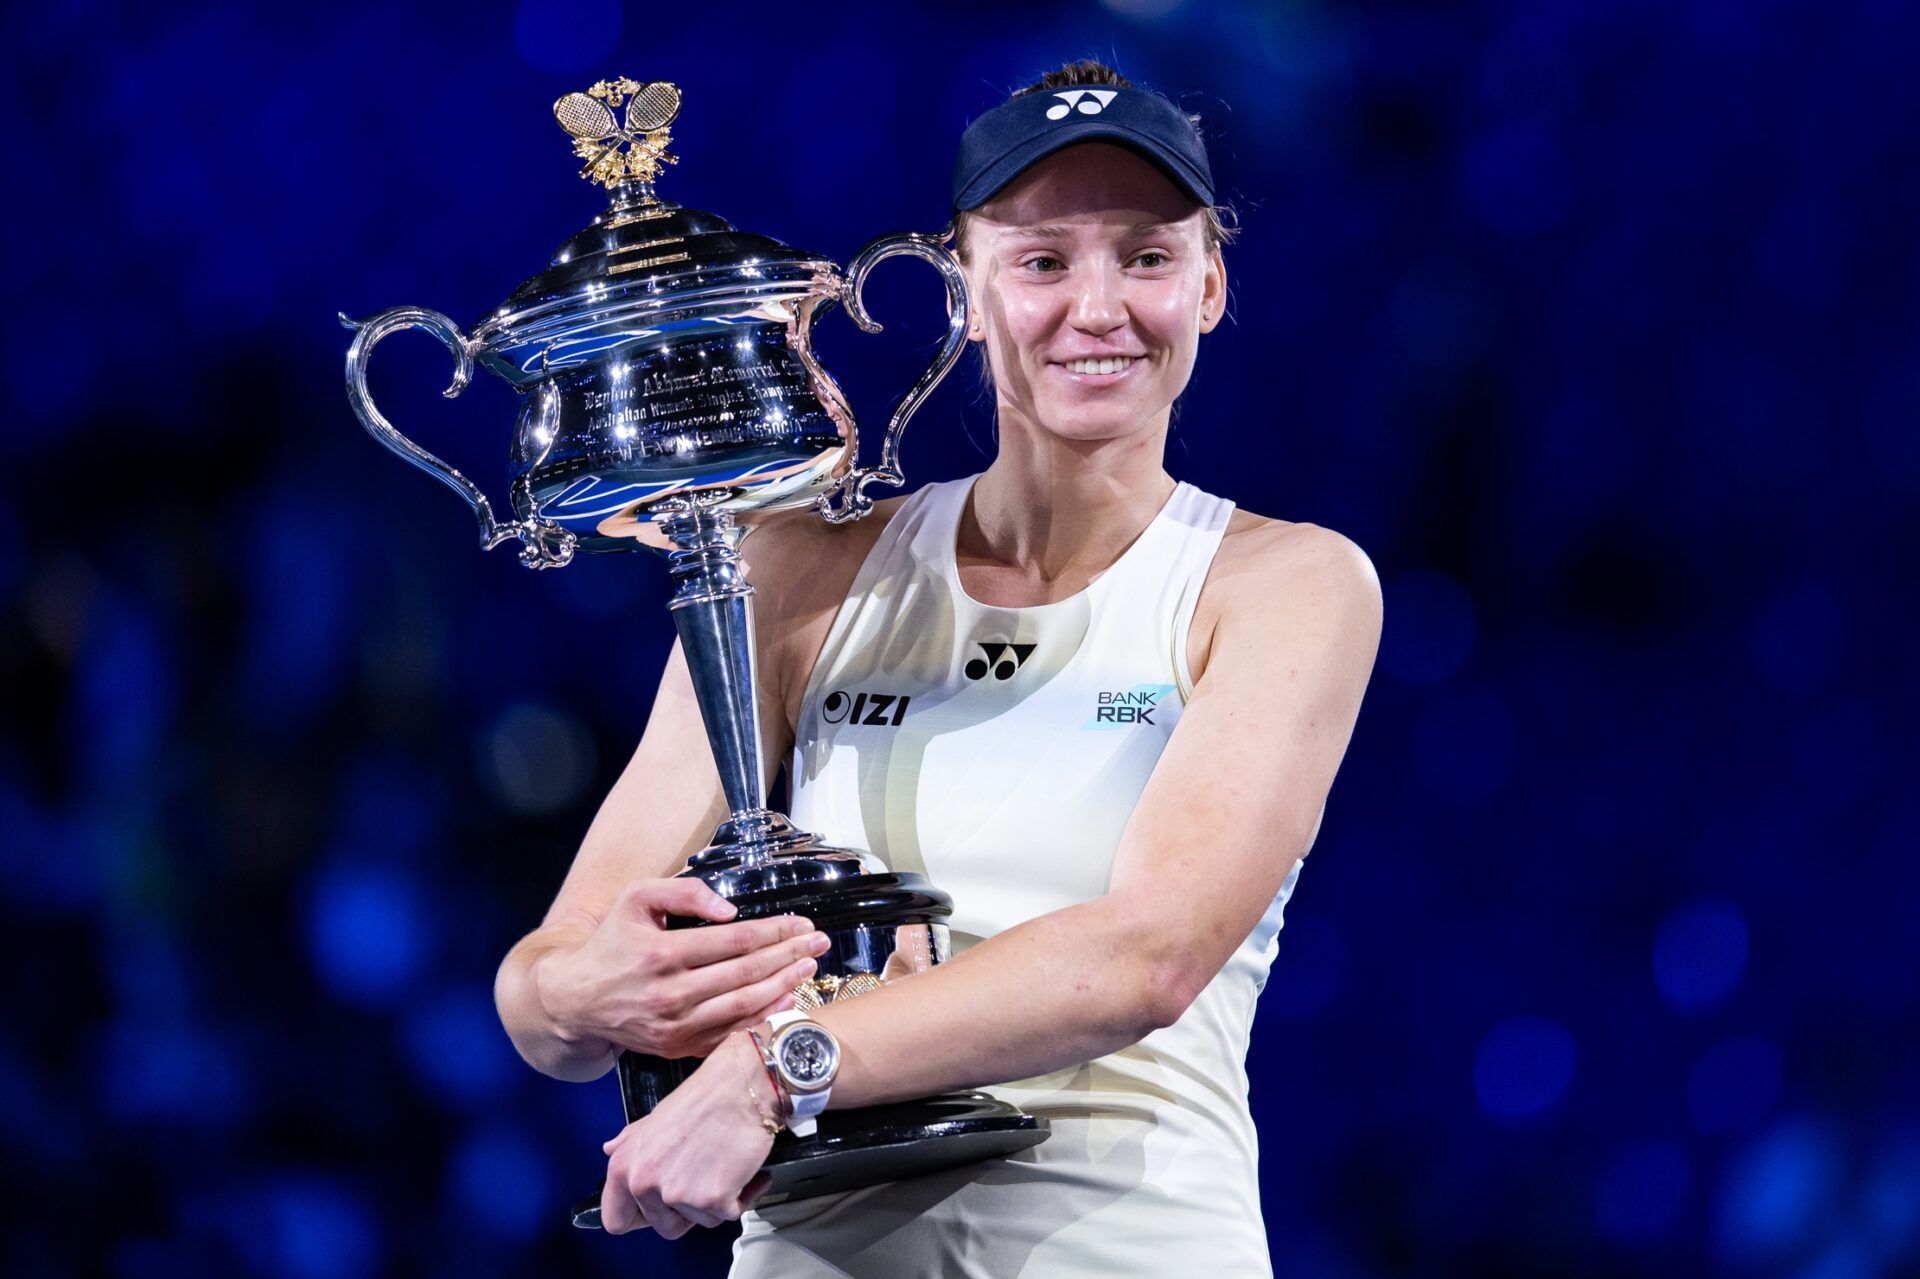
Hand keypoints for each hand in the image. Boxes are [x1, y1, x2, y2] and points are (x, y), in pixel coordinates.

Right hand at [536, 879, 829, 1058]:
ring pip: (741, 1007)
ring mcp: (675, 1026)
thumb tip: (730, 910)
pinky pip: (728, 1035)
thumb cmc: (612, 942)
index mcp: (662, 954)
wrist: (576, 1000)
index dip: (773, 933)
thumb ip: (684, 892)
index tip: (801, 924)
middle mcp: (671, 994)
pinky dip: (760, 1020)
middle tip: (818, 944)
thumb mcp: (636, 899)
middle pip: (745, 975)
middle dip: (788, 957)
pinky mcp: (677, 1047)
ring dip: (782, 987)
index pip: (733, 942)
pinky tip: (785, 1003)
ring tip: (808, 969)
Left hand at [600, 1031, 779, 1236]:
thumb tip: (610, 1150)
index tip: (660, 1208)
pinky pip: (729, 1214)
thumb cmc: (703, 1098)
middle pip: (665, 1227)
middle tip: (703, 1179)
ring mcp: (677, 1194)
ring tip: (725, 1165)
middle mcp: (644, 1183)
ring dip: (716, 1200)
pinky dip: (744, 1195)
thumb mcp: (654, 1118)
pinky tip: (746, 1171)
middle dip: (687, 1210)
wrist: (742, 1086)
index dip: (642, 1218)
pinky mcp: (712, 1200)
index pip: (616, 1221)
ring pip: (700, 1221)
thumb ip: (630, 1142)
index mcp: (623, 1166)